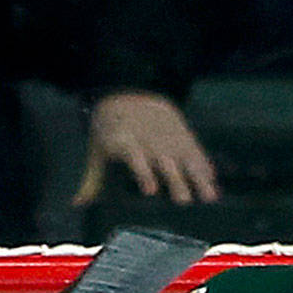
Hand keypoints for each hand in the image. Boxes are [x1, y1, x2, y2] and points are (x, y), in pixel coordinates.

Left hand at [77, 91, 219, 204]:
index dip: (144, 172)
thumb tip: (78, 204)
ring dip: (198, 177)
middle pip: (164, 159)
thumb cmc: (111, 129)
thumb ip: (92, 180)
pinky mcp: (181, 129)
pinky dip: (205, 164)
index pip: (135, 155)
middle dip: (176, 180)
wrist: (127, 89)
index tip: (151, 190)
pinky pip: (195, 148)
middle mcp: (148, 136)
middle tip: (184, 202)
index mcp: (124, 139)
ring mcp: (167, 133)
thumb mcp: (98, 151)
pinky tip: (215, 180)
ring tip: (209, 197)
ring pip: (184, 155)